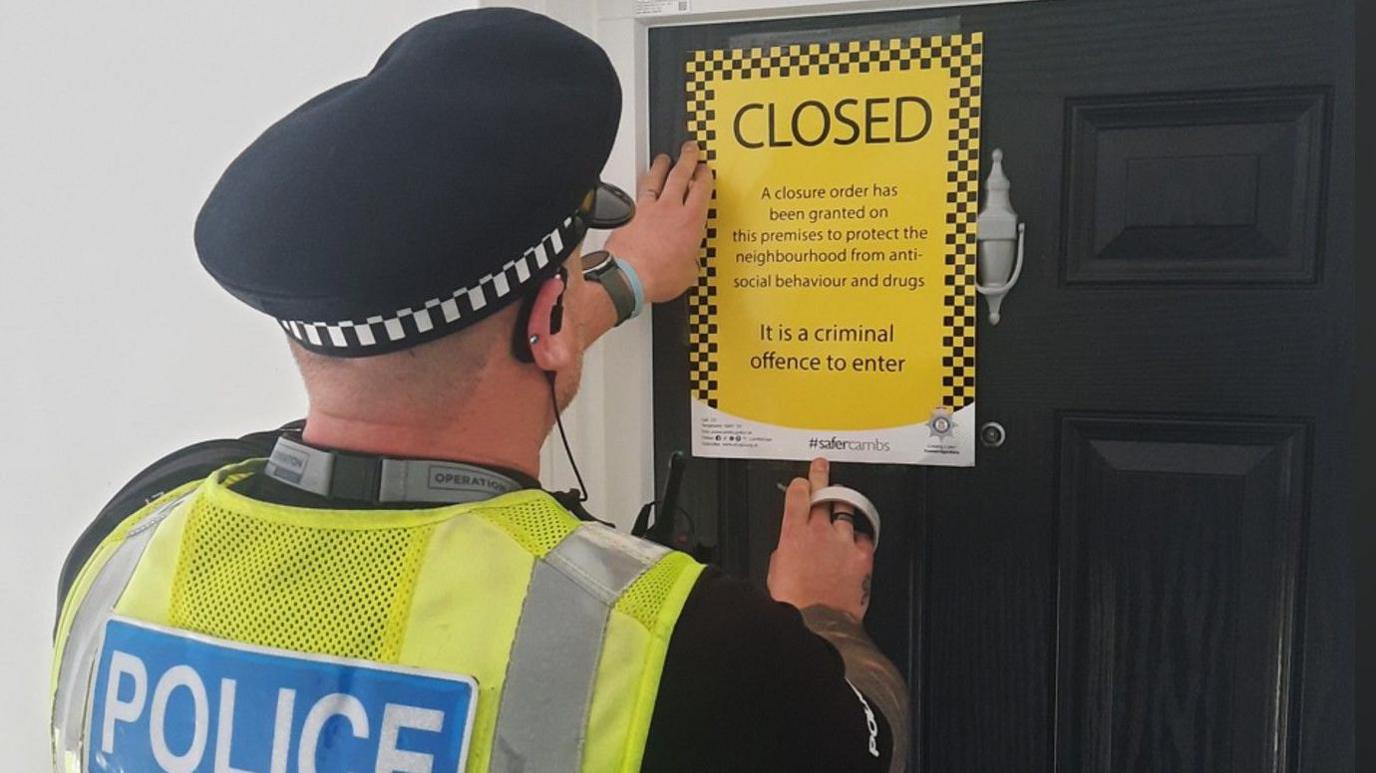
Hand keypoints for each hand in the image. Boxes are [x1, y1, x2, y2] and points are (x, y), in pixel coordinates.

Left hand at [604, 140, 711, 303]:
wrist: (628, 277)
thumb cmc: (656, 276)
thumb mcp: (686, 274)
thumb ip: (690, 263)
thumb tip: (687, 265)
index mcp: (690, 222)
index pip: (702, 189)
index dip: (705, 176)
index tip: (705, 170)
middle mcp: (669, 210)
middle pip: (681, 174)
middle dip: (687, 159)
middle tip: (689, 149)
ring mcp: (647, 209)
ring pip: (656, 178)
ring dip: (662, 166)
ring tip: (664, 158)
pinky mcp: (628, 214)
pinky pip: (637, 193)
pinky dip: (641, 187)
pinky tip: (640, 184)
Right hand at [767, 458, 875, 622]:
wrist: (821, 622)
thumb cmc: (795, 602)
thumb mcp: (776, 572)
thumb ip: (785, 551)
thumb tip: (792, 548)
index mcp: (793, 534)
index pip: (798, 495)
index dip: (801, 485)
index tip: (803, 482)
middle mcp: (819, 531)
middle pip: (823, 494)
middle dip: (821, 477)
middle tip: (822, 466)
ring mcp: (843, 540)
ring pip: (846, 511)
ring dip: (842, 509)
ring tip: (841, 507)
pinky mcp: (862, 555)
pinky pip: (863, 536)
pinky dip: (857, 538)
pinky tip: (853, 545)